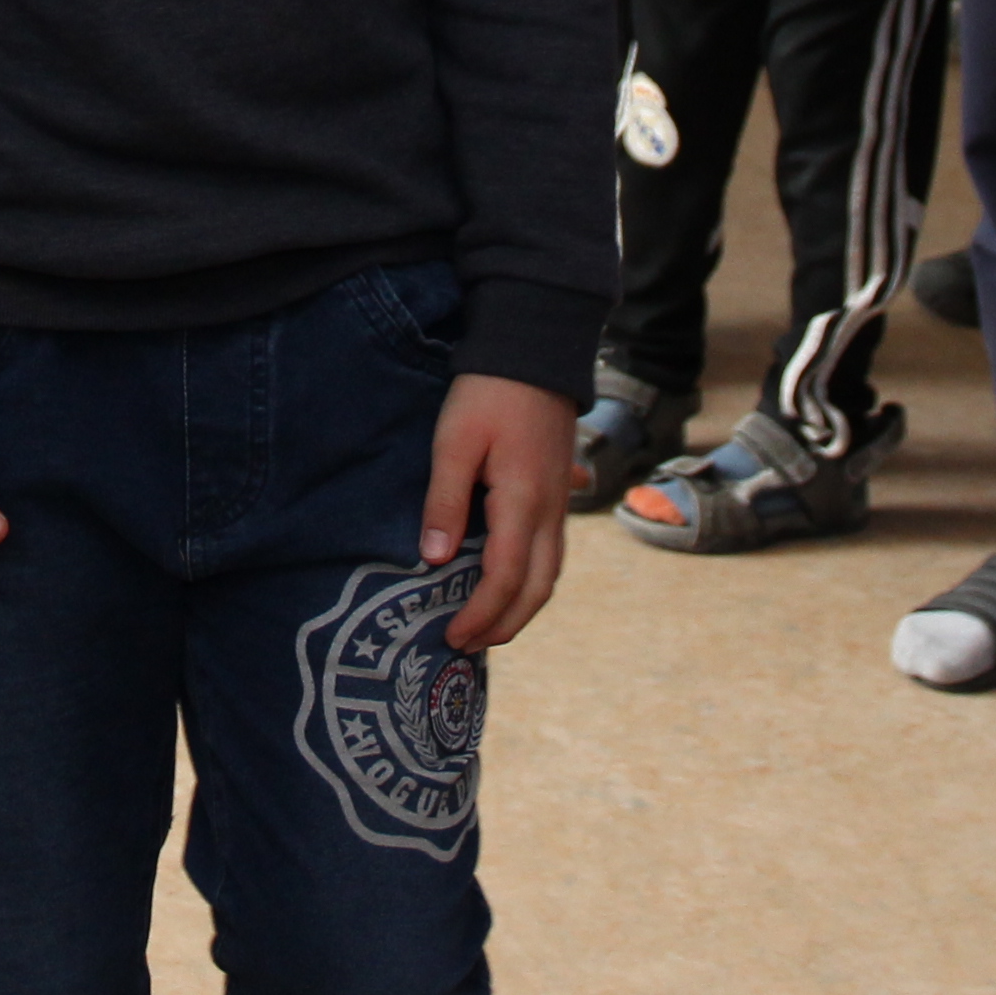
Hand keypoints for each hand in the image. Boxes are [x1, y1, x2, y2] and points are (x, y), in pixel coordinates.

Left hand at [424, 373, 573, 651]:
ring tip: (487, 624)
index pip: (505, 579)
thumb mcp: (454, 442)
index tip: (452, 637)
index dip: (480, 614)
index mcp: (524, 503)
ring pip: (550, 573)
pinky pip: (551, 552)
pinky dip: (532, 580)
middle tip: (469, 645)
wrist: (535, 349)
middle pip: (537, 588)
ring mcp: (561, 502)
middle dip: (505, 624)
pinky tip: (509, 581)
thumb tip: (434, 560)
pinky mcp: (559, 491)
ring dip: (522, 606)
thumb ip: (444, 502)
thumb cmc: (488, 392)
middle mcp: (551, 511)